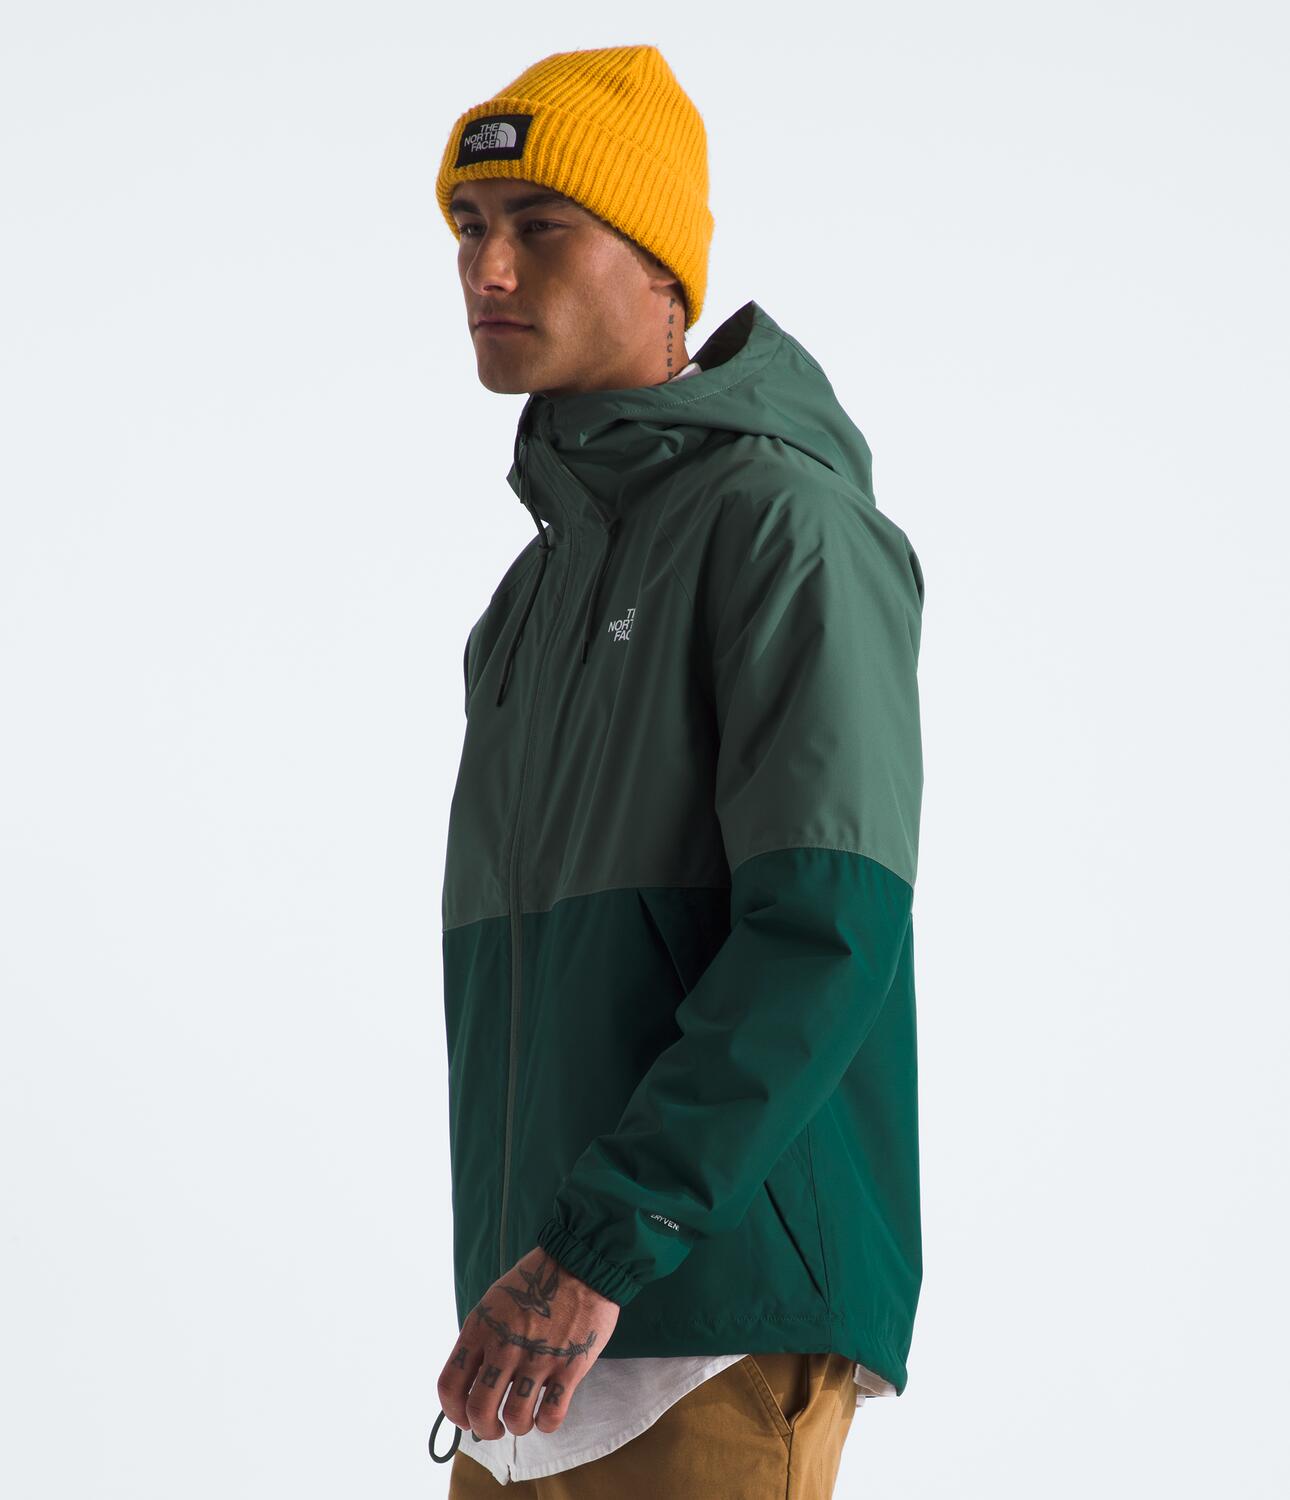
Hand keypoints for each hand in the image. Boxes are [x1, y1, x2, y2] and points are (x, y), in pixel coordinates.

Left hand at [437, 1245, 620, 1439]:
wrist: (580, 1264)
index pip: (450, 1385)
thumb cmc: (535, 1282)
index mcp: (481, 1329)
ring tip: (523, 1419)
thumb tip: (474, 1380)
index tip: (464, 1418)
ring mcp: (537, 1358)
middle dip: (484, 1429)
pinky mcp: (569, 1367)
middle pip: (479, 1409)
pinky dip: (547, 1424)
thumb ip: (482, 1339)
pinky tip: (547, 1415)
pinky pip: (551, 1415)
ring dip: (517, 1427)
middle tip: (494, 1428)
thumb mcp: (494, 1302)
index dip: (453, 1412)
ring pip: (515, 1418)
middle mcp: (504, 1346)